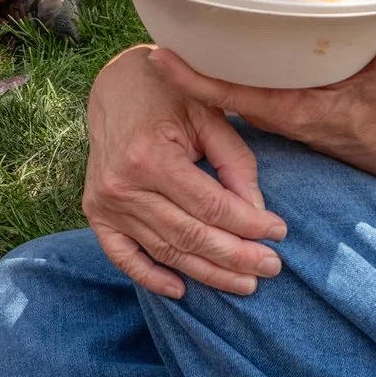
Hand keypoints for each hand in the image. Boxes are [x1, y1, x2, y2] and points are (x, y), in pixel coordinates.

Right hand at [82, 46, 289, 298]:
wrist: (115, 87)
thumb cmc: (169, 94)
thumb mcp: (208, 116)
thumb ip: (234, 163)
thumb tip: (257, 213)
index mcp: (151, 157)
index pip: (211, 206)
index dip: (249, 224)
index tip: (279, 232)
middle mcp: (123, 186)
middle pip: (190, 236)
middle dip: (236, 256)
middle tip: (272, 267)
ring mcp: (106, 204)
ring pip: (166, 251)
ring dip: (208, 273)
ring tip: (245, 283)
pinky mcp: (96, 214)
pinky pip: (123, 257)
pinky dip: (151, 278)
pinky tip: (182, 290)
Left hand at [146, 12, 375, 179]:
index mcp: (286, 109)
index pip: (226, 95)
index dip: (191, 77)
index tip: (158, 56)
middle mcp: (267, 110)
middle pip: (212, 89)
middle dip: (181, 65)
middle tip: (147, 30)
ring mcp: (265, 109)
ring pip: (218, 89)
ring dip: (192, 66)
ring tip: (159, 31)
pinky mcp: (268, 103)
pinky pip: (231, 88)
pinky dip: (213, 68)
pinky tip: (196, 42)